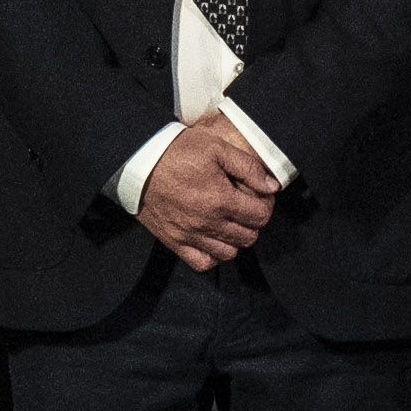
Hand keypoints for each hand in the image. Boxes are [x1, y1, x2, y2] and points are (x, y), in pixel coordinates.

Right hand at [137, 119, 274, 271]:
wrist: (138, 163)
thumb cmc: (176, 152)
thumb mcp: (217, 148)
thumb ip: (248, 167)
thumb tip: (271, 186)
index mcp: (220, 199)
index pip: (260, 216)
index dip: (265, 205)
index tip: (259, 196)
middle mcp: (207, 222)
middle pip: (248, 236)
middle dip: (252, 222)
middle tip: (245, 206)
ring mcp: (189, 235)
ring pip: (229, 253)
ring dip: (235, 239)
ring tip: (229, 221)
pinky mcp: (173, 242)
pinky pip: (202, 263)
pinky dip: (212, 255)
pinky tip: (212, 238)